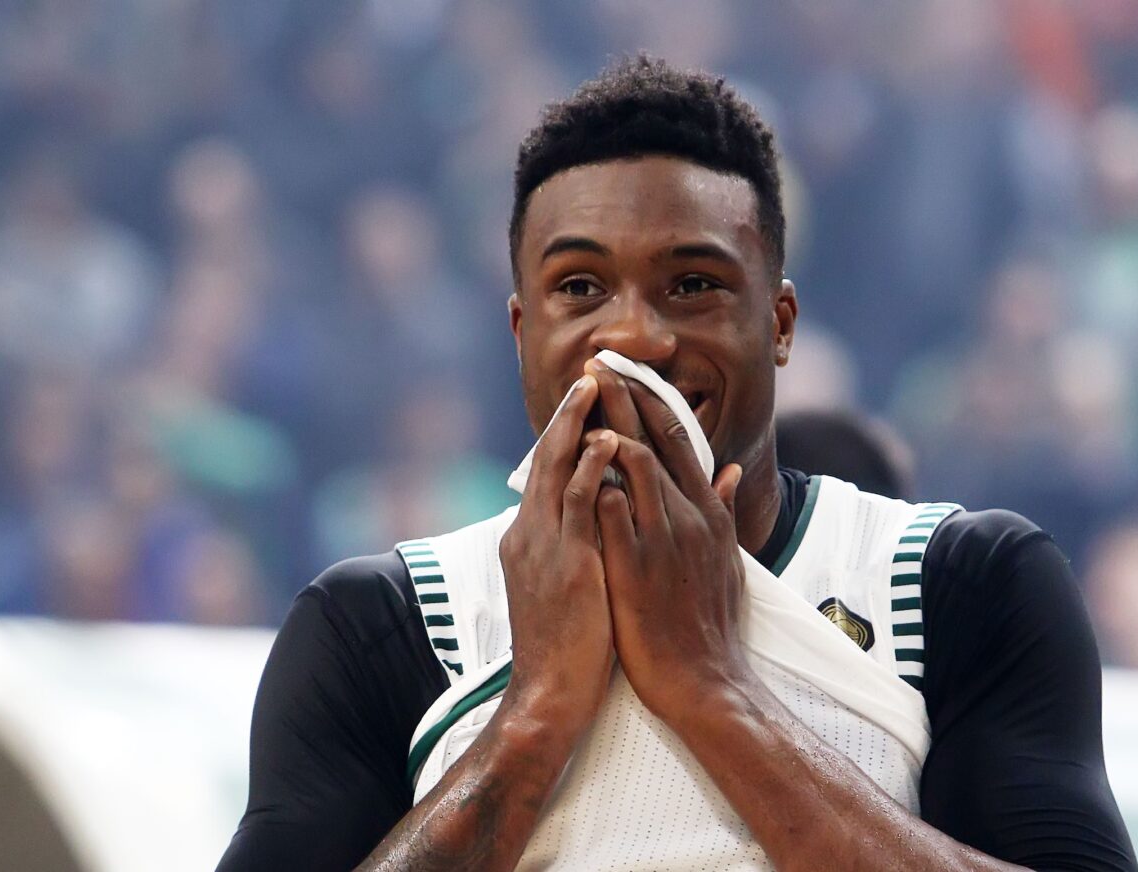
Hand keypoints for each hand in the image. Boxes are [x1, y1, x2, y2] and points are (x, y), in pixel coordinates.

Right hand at [498, 373, 620, 734]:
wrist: (550, 694)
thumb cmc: (569, 648)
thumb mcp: (569, 586)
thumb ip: (579, 548)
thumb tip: (598, 523)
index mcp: (530, 539)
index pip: (549, 473)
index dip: (568, 433)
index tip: (587, 400)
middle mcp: (530, 533)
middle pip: (547, 458)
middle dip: (568, 414)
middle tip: (590, 374)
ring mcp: (544, 545)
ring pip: (558, 470)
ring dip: (578, 424)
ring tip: (596, 387)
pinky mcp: (567, 560)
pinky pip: (580, 502)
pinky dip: (592, 467)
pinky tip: (608, 441)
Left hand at [586, 362, 748, 722]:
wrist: (705, 682)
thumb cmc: (710, 626)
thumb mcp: (728, 562)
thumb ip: (725, 512)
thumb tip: (729, 475)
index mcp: (707, 513)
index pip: (677, 440)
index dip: (650, 401)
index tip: (625, 372)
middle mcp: (688, 517)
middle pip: (654, 440)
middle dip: (624, 398)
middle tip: (597, 363)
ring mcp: (662, 540)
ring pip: (633, 465)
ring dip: (606, 425)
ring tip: (581, 395)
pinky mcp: (636, 566)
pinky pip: (614, 512)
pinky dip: (596, 481)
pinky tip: (577, 459)